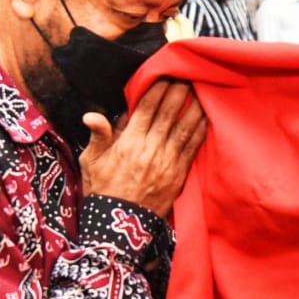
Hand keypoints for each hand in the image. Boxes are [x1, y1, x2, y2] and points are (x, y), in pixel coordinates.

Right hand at [79, 79, 207, 218]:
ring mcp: (167, 161)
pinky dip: (201, 130)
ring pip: (185, 127)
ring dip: (194, 106)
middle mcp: (150, 148)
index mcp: (128, 142)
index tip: (166, 73)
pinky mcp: (179, 174)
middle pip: (169, 112)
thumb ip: (98, 136)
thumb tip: (93, 115)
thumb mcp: (91, 162)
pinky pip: (193, 147)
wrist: (119, 226)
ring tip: (202, 88)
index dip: (158, 88)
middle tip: (188, 73)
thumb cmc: (102, 191)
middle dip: (179, 90)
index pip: (146, 107)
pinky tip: (207, 116)